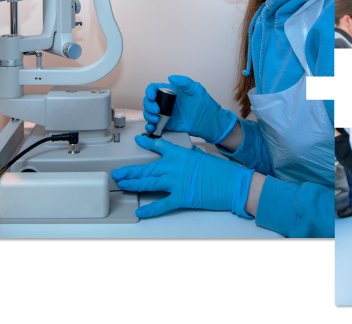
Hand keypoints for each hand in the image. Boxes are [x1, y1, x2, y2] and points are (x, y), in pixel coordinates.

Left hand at [111, 135, 253, 217]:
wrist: (232, 184)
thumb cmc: (222, 171)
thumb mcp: (205, 156)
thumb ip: (192, 154)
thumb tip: (188, 153)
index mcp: (180, 155)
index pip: (159, 147)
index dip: (146, 144)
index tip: (138, 141)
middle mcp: (174, 168)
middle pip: (146, 169)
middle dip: (130, 171)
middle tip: (118, 173)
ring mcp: (175, 183)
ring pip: (148, 183)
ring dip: (133, 184)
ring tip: (122, 184)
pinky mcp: (180, 198)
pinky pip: (161, 205)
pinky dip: (150, 209)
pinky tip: (141, 211)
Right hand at [143, 75, 236, 142]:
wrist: (211, 123)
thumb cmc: (206, 105)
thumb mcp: (197, 90)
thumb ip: (184, 82)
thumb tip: (171, 78)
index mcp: (171, 92)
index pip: (155, 89)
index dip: (150, 91)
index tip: (152, 96)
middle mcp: (167, 102)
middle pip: (149, 102)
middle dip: (148, 105)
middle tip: (156, 110)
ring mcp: (166, 114)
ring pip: (150, 114)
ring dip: (148, 116)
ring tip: (156, 119)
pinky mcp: (167, 125)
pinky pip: (155, 126)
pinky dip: (150, 127)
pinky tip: (152, 127)